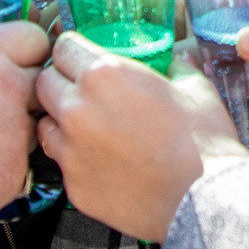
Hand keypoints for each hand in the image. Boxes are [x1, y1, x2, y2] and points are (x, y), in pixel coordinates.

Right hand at [0, 23, 50, 222]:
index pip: (32, 38)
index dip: (21, 50)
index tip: (13, 59)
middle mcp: (12, 87)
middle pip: (40, 82)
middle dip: (23, 90)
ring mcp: (17, 132)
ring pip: (31, 126)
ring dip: (12, 130)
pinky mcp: (13, 171)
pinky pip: (16, 165)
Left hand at [36, 33, 245, 241]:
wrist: (203, 201)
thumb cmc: (203, 143)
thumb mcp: (196, 89)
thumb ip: (176, 67)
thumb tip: (175, 60)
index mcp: (105, 75)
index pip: (63, 47)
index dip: (74, 51)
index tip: (83, 58)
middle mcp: (78, 109)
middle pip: (45, 83)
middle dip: (61, 83)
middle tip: (87, 93)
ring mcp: (71, 150)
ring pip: (45, 124)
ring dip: (61, 122)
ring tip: (91, 129)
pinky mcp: (73, 185)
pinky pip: (62, 163)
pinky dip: (75, 159)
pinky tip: (103, 161)